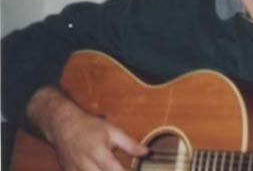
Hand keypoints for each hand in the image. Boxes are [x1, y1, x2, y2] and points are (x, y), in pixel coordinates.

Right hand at [26, 86, 147, 170]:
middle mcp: (87, 167)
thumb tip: (147, 152)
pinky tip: (101, 169)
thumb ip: (130, 144)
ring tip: (114, 168)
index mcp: (100, 154)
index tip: (137, 170)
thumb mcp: (112, 131)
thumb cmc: (90, 128)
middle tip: (127, 169)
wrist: (63, 127)